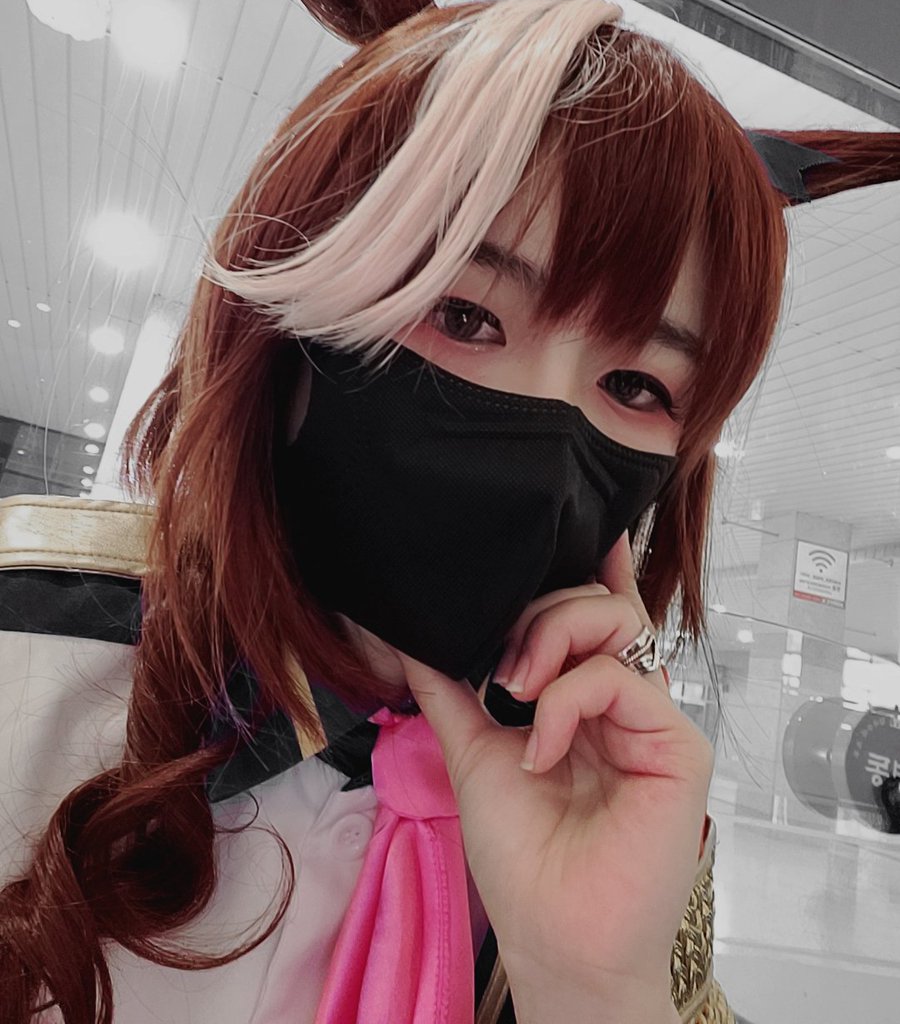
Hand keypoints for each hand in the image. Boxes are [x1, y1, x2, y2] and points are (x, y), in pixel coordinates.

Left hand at [398, 534, 712, 1023]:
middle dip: (542, 610)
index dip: (593, 567)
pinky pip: (621, 680)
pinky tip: (540, 747)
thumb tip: (401, 633)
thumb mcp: (471, 752)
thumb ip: (448, 687)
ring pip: (617, 624)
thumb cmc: (522, 857)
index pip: (596, 616)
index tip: (581, 524)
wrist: (554, 938)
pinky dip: (567, 700)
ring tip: (515, 689)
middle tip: (502, 667)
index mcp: (583, 699)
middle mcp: (623, 701)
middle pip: (600, 605)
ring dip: (553, 636)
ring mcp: (652, 720)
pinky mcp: (678, 745)